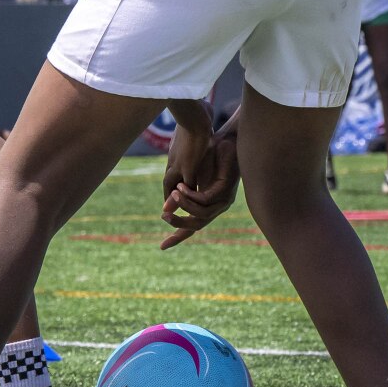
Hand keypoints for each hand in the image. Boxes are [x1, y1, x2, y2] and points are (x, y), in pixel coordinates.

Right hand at [160, 120, 238, 249]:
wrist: (225, 139)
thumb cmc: (209, 155)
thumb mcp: (189, 177)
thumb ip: (180, 194)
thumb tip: (165, 209)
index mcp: (209, 205)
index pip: (193, 226)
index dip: (178, 237)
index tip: (162, 247)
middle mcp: (218, 206)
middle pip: (197, 225)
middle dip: (179, 224)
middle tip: (164, 218)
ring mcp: (224, 200)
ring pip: (201, 214)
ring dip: (184, 205)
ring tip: (174, 193)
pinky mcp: (226, 190)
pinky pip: (205, 200)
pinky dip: (191, 195)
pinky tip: (181, 187)